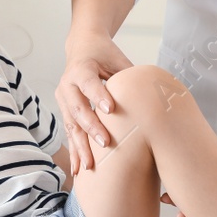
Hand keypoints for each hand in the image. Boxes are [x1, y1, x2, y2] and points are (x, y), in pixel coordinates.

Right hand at [55, 33, 132, 175]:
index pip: (88, 83)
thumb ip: (129, 75)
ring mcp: (63, 100)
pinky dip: (75, 152)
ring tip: (89, 165)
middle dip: (91, 127)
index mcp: (80, 68)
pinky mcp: (65, 112)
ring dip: (80, 147)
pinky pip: (70, 134)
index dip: (98, 96)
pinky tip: (78, 169)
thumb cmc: (104, 54)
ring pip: (71, 125)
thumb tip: (153, 94)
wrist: (81, 48)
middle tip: (105, 143)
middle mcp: (67, 84)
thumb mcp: (117, 59)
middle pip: (77, 108)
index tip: (111, 109)